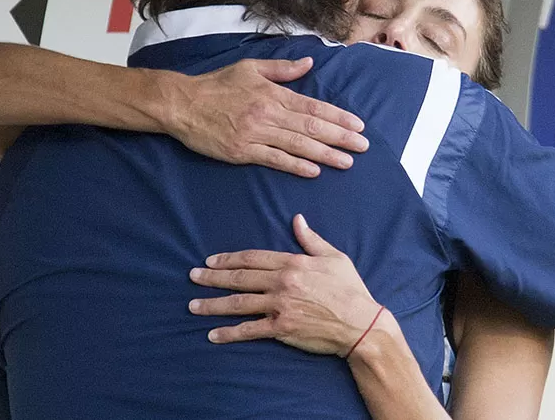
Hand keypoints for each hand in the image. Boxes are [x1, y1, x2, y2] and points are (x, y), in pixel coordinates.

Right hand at [164, 58, 368, 177]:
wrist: (183, 104)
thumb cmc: (216, 84)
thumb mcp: (251, 68)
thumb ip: (282, 69)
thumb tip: (309, 65)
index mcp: (273, 93)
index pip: (314, 107)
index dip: (338, 117)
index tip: (358, 125)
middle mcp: (268, 113)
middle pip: (312, 127)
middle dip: (341, 137)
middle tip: (363, 147)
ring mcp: (256, 134)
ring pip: (298, 144)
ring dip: (325, 153)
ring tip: (347, 162)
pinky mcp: (242, 151)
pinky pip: (274, 159)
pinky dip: (295, 165)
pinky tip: (314, 170)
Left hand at [189, 214, 382, 356]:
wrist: (361, 323)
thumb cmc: (350, 289)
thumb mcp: (334, 257)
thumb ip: (311, 239)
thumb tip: (297, 219)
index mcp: (292, 263)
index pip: (253, 258)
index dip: (229, 259)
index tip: (211, 261)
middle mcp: (282, 283)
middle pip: (239, 278)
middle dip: (212, 278)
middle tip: (193, 277)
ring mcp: (279, 306)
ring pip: (238, 304)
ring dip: (213, 304)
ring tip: (193, 305)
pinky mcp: (281, 328)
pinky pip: (250, 330)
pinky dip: (229, 333)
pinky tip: (213, 335)